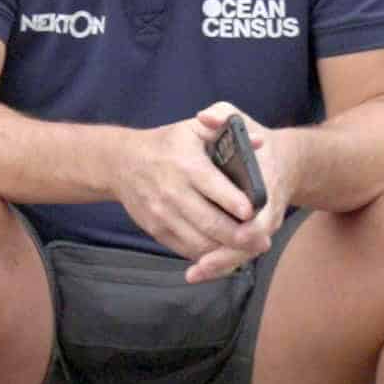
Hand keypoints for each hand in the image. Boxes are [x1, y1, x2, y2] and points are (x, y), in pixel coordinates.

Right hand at [112, 104, 284, 280]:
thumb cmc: (167, 144)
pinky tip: (224, 249)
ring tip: (248, 248)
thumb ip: (226, 129)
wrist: (122, 163)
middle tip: (261, 241)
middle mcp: (173, 192)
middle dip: (240, 236)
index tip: (254, 212)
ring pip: (200, 243)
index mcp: (186, 165)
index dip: (236, 203)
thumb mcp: (193, 128)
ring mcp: (163, 215)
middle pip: (211, 223)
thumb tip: (258, 140)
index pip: (214, 188)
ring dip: (226, 250)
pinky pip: (187, 250)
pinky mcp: (157, 231)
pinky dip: (208, 255)